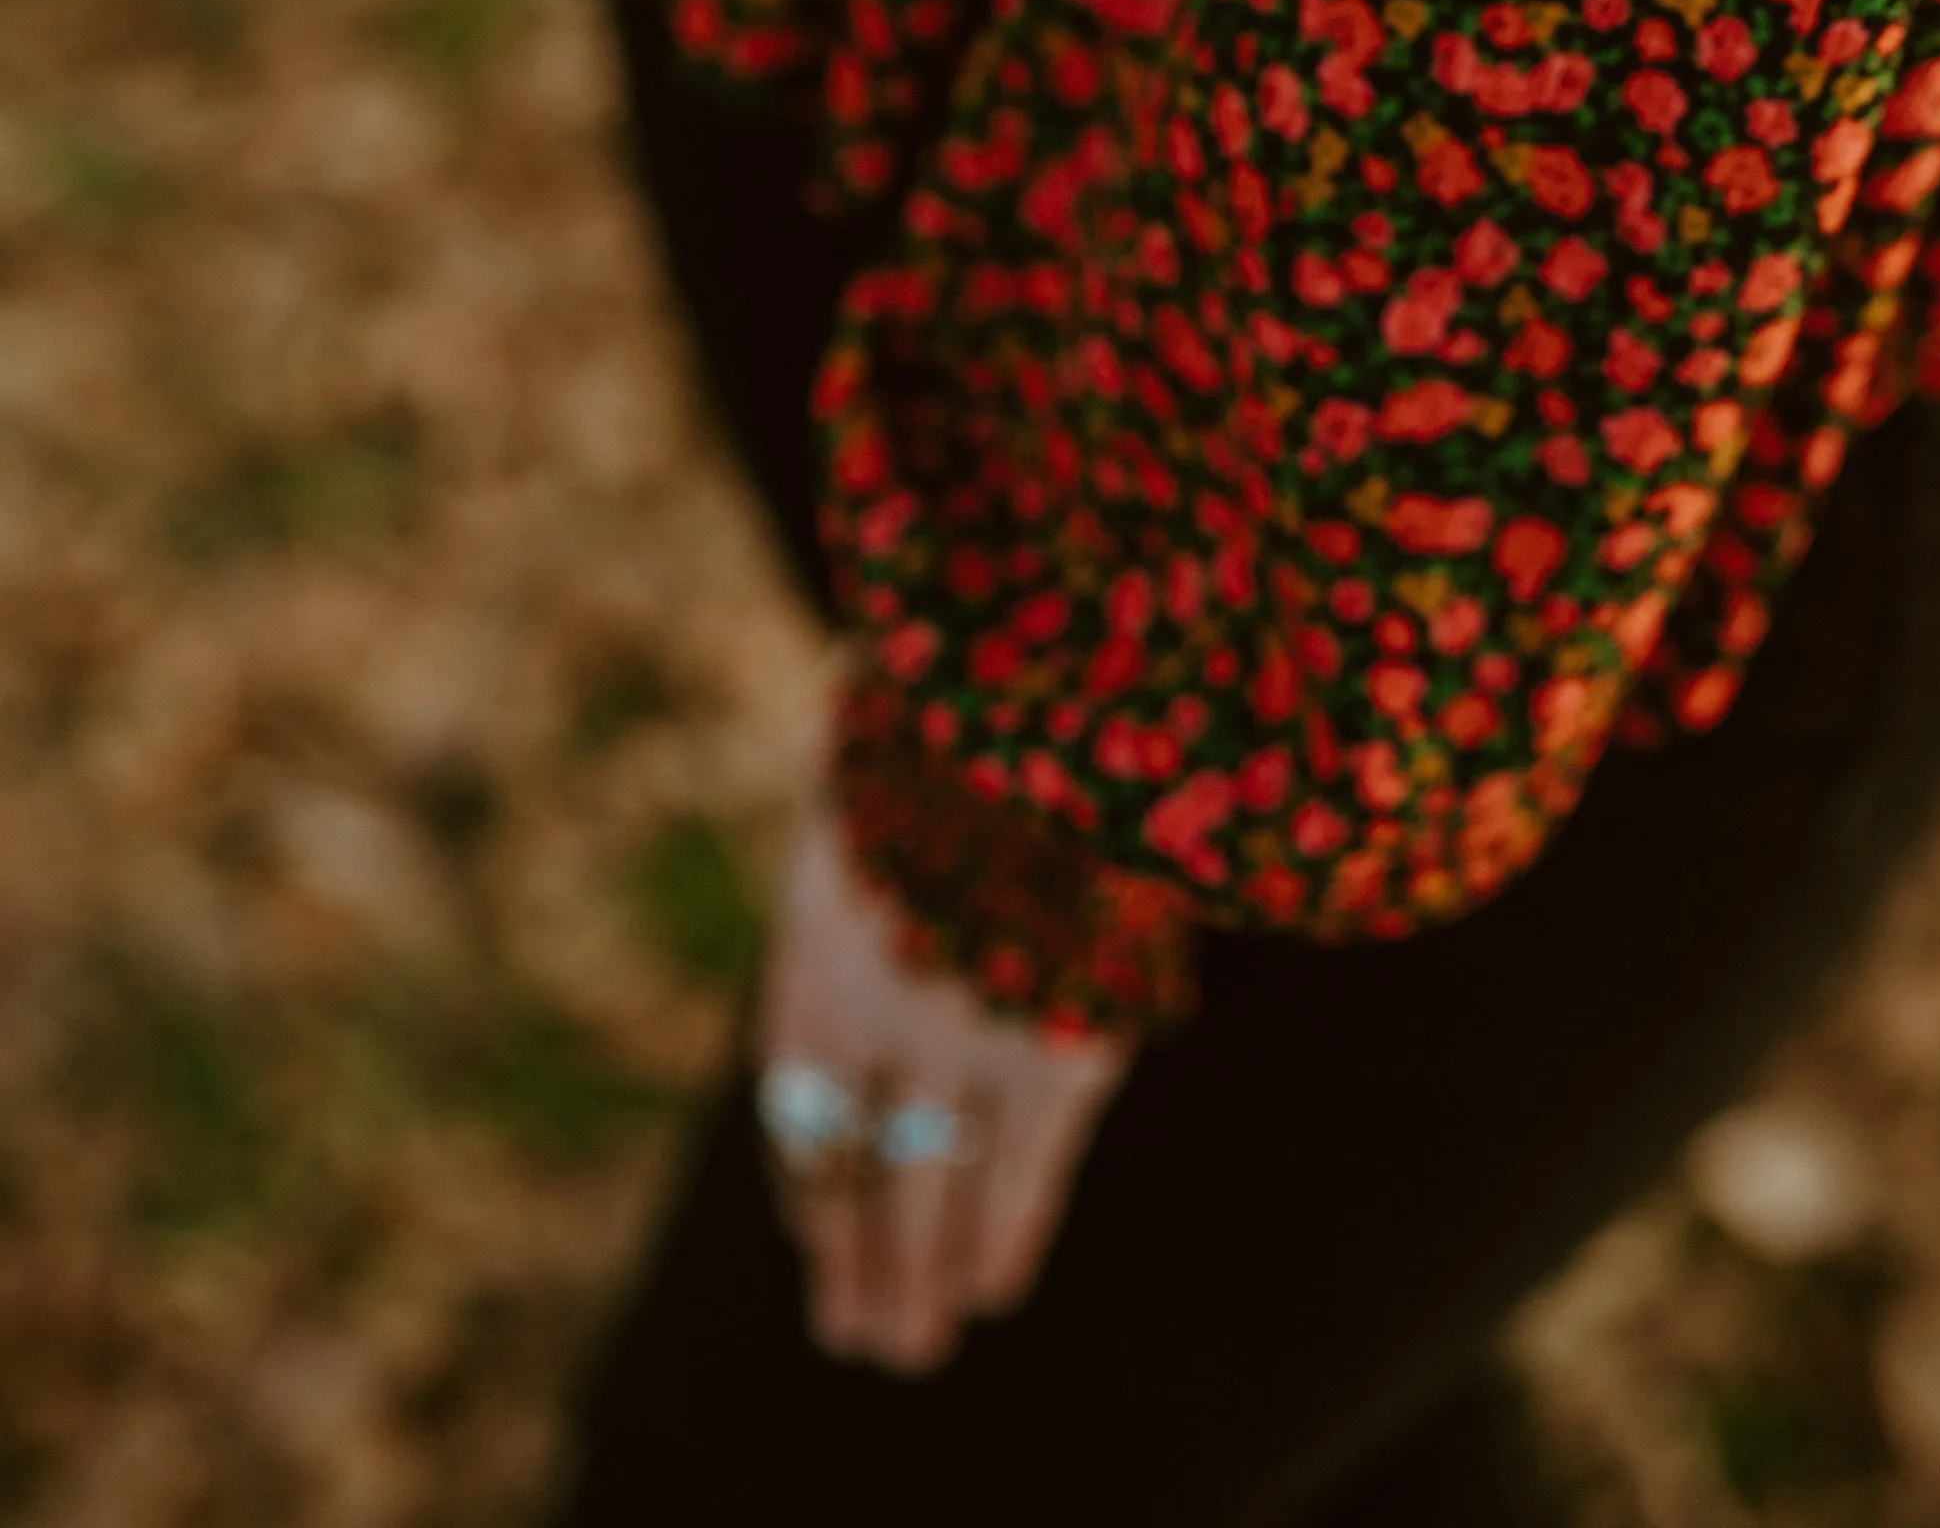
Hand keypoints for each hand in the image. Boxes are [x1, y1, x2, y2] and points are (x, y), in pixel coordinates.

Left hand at [756, 785, 1131, 1372]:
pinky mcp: (1053, 1043)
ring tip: (913, 1345)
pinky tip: (992, 1289)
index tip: (815, 1238)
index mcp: (814, 944)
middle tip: (866, 1340)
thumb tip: (855, 945)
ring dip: (920, 1276)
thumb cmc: (963, 728)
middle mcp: (871, 1007)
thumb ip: (864, 886)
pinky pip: (1021, 1166)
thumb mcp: (873, 795)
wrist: (1043, 689)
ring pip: (927, 1188)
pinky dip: (1003, 1231)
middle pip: (852, 1165)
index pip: (793, 1097)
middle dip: (858, 1261)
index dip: (808, 1175)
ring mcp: (960, 1031)